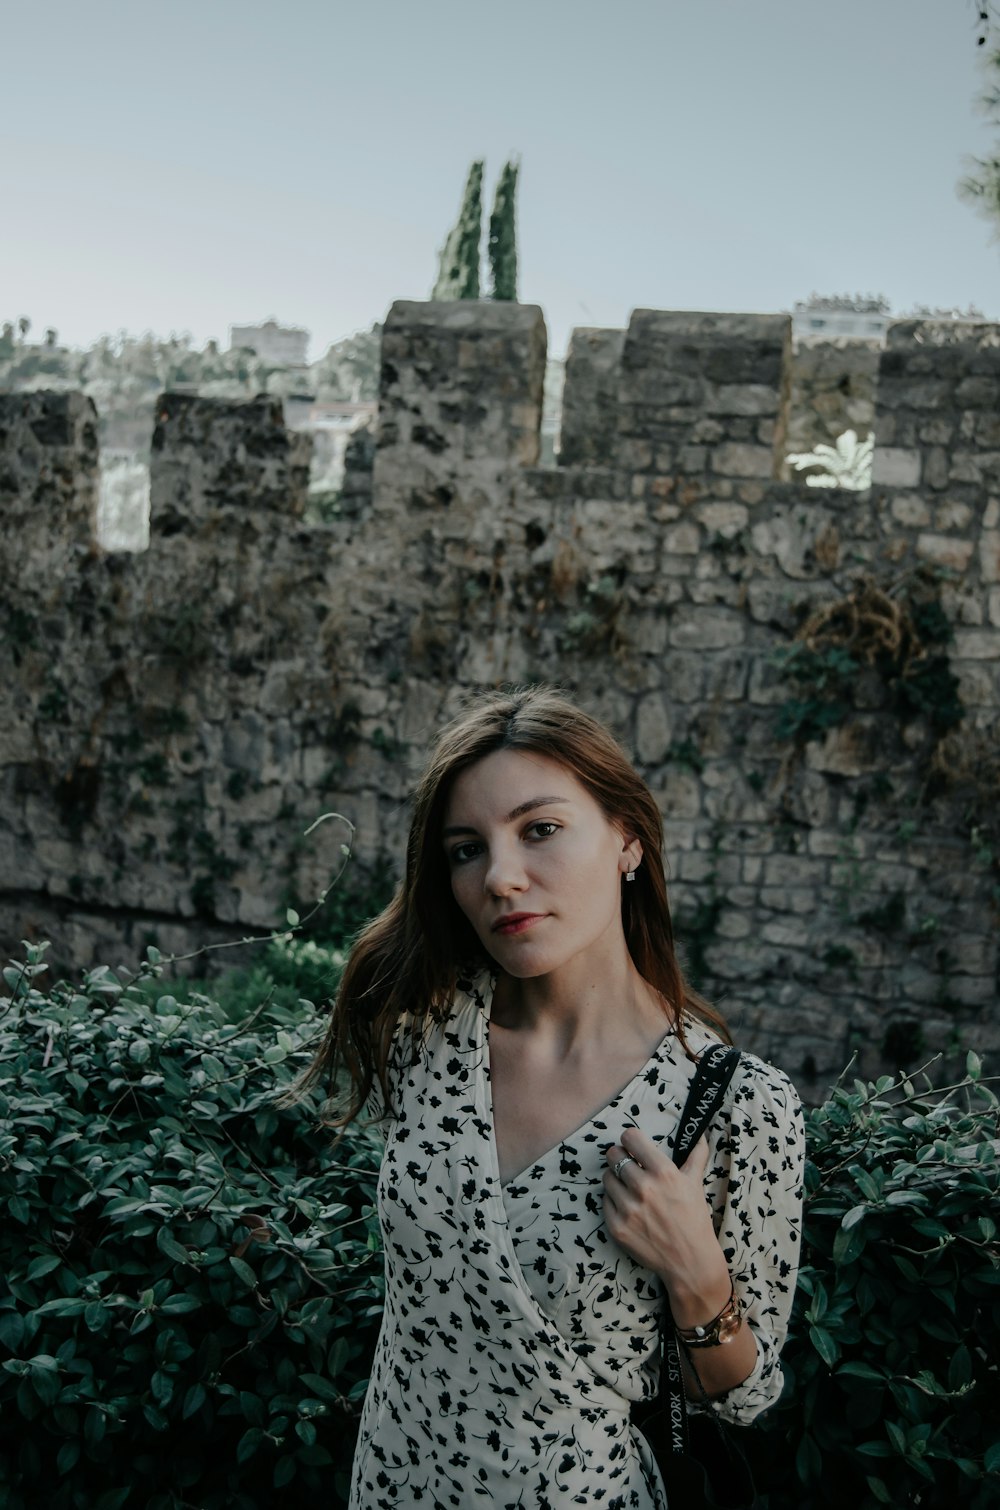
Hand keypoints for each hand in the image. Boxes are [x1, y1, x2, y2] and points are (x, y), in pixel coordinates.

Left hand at [603, 1125, 730, 1323]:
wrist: (690, 1262)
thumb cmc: (695, 1220)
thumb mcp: (696, 1184)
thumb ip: (696, 1155)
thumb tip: (700, 1134)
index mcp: (663, 1172)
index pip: (630, 1138)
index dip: (630, 1139)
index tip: (633, 1145)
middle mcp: (644, 1188)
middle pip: (614, 1155)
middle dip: (620, 1157)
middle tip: (628, 1164)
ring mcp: (628, 1209)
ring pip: (607, 1177)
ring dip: (615, 1178)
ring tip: (628, 1186)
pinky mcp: (617, 1227)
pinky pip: (605, 1201)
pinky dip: (613, 1201)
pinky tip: (627, 1206)